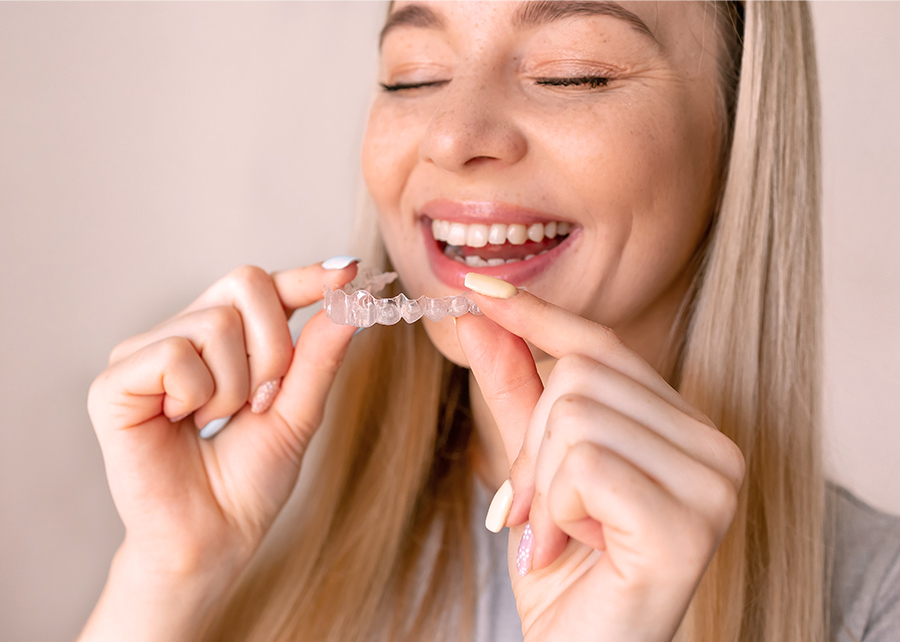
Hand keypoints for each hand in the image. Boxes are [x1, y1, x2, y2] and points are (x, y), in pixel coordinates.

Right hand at [84, 261, 357, 637]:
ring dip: (236, 385)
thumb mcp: (298, 413)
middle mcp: (183, 335)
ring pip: (216, 322)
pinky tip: (180, 424)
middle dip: (275, 346)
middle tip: (262, 400)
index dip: (304, 276)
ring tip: (215, 421)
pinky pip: (175, 353)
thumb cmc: (250, 481)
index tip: (346, 271)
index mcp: (226, 340)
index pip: (266, 286)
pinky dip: (197, 395)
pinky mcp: (113, 381)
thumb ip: (318, 356)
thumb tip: (348, 298)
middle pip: (245, 282)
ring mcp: (144, 354)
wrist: (215, 538)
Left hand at [456, 280, 744, 641]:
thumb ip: (516, 391)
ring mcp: (712, 483)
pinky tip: (577, 548)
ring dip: (542, 484)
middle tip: (532, 510)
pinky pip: (584, 465)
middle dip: (531, 445)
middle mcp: (713, 446)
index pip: (601, 345)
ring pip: (575, 415)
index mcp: (682, 428)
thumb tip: (481, 317)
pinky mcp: (691, 523)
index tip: (478, 287)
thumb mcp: (532, 468)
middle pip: (578, 375)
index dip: (536, 315)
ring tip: (560, 534)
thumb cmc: (563, 570)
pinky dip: (556, 508)